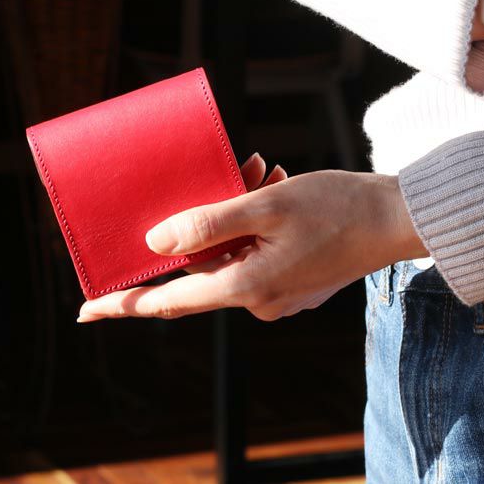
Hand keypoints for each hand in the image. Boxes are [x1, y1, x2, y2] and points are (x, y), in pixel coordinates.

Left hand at [77, 154, 426, 322]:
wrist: (397, 218)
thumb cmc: (338, 207)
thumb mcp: (267, 206)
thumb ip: (207, 224)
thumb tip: (155, 242)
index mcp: (247, 287)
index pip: (168, 301)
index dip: (124, 304)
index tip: (86, 310)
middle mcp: (257, 299)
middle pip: (201, 266)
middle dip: (199, 225)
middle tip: (235, 177)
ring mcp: (274, 293)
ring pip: (228, 252)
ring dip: (232, 213)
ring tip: (262, 172)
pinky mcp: (287, 280)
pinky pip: (249, 252)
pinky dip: (250, 222)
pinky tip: (271, 186)